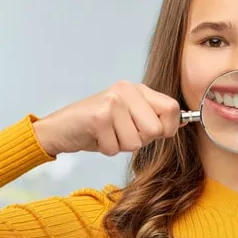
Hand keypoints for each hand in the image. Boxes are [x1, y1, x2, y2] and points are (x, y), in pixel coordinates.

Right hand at [33, 81, 181, 155]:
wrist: (60, 129)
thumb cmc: (96, 127)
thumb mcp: (128, 117)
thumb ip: (151, 117)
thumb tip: (177, 124)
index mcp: (137, 89)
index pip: (172, 108)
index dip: (167, 128)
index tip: (153, 134)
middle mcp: (126, 89)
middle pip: (155, 130)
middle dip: (139, 141)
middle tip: (120, 133)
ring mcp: (112, 101)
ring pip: (136, 142)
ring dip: (120, 146)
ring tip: (106, 134)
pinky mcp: (99, 116)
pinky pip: (116, 148)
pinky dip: (106, 149)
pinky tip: (96, 137)